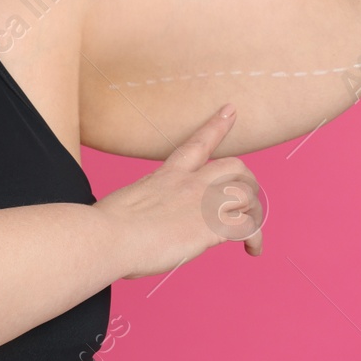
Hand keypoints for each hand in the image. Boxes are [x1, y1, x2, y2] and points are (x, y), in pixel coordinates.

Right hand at [96, 104, 264, 279]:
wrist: (108, 236)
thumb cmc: (105, 225)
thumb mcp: (126, 202)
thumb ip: (142, 205)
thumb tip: (138, 219)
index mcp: (167, 175)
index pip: (198, 143)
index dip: (218, 125)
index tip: (231, 110)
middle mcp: (190, 183)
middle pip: (235, 166)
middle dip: (247, 180)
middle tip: (245, 199)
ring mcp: (202, 203)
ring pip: (247, 195)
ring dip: (253, 212)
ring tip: (248, 230)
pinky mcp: (211, 227)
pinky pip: (248, 227)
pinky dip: (255, 238)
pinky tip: (252, 250)